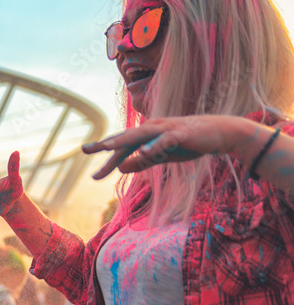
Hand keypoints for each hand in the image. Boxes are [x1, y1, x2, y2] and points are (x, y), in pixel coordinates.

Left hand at [82, 115, 247, 178]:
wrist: (219, 133)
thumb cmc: (189, 143)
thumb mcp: (162, 157)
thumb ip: (142, 162)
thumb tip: (120, 167)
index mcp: (146, 135)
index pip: (122, 148)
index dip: (107, 161)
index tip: (93, 176)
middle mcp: (151, 128)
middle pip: (124, 138)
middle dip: (104, 145)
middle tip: (85, 150)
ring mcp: (165, 129)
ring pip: (140, 135)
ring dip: (122, 140)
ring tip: (106, 147)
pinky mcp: (180, 134)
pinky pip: (165, 140)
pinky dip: (154, 146)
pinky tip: (144, 152)